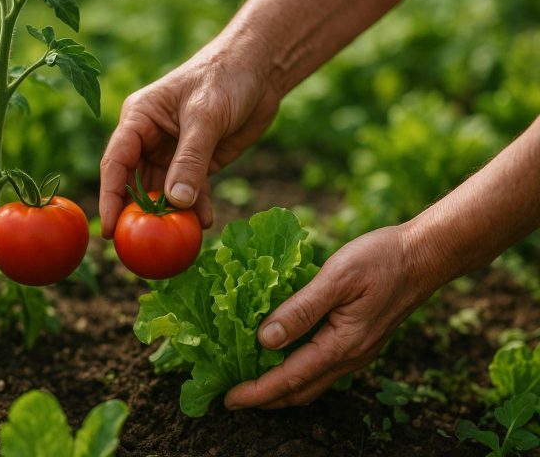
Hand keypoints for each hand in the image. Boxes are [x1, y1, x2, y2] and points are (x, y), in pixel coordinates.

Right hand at [98, 37, 281, 237]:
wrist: (261, 70)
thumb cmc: (225, 78)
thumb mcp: (206, 117)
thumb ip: (190, 160)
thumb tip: (175, 203)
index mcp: (139, 118)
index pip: (116, 162)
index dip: (110, 197)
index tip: (109, 229)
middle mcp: (150, 138)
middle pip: (134, 183)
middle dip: (137, 214)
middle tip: (138, 246)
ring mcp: (173, 153)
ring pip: (163, 192)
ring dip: (170, 215)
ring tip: (177, 239)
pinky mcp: (198, 163)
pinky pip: (191, 192)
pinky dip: (196, 209)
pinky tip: (203, 223)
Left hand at [224, 224, 436, 408]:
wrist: (425, 254)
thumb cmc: (381, 260)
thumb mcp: (336, 277)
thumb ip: (300, 310)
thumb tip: (265, 339)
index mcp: (341, 345)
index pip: (290, 380)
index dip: (257, 392)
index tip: (229, 400)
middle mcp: (349, 356)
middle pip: (299, 391)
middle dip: (265, 398)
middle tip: (232, 397)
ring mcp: (357, 351)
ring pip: (312, 381)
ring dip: (281, 387)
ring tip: (252, 381)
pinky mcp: (359, 339)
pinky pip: (322, 366)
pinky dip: (297, 370)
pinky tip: (282, 354)